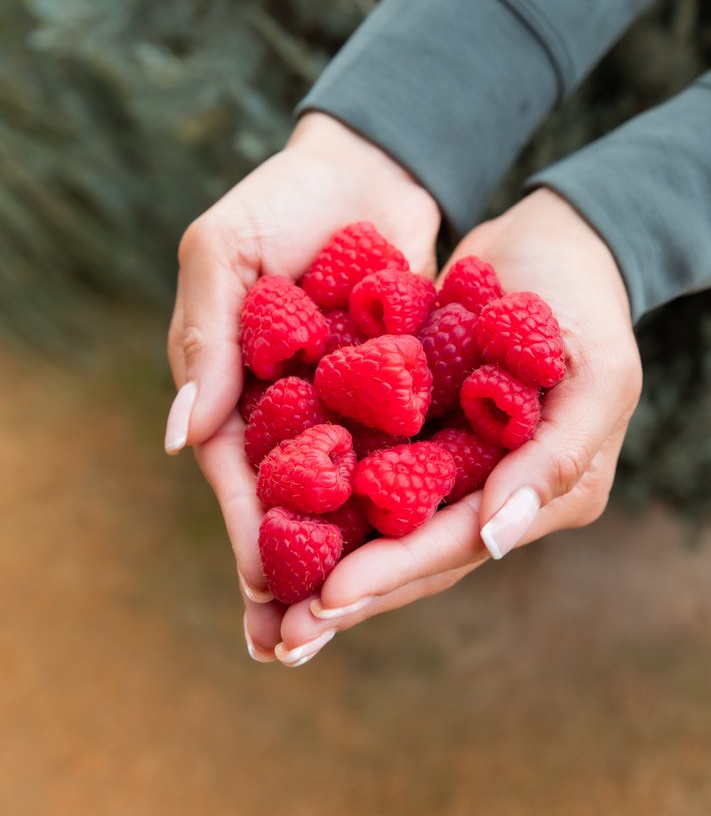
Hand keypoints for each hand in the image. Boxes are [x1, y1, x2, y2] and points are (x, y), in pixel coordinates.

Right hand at [165, 111, 440, 657]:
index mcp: (234, 385)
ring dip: (348, 560)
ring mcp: (345, 408)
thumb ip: (204, 336)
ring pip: (347, 499)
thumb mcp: (223, 248)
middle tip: (296, 648)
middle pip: (291, 505)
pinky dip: (407, 505)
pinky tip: (425, 552)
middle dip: (293, 574)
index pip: (238, 472)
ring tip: (352, 625)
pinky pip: (403, 458)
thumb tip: (179, 436)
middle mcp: (288, 408)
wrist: (370, 166)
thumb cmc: (282, 197)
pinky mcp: (401, 397)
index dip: (250, 531)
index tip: (263, 591)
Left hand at [274, 188, 641, 665]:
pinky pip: (371, 466)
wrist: (553, 240)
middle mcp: (498, 492)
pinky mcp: (423, 427)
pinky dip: (327, 493)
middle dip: (351, 593)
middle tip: (283, 637)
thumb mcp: (598, 377)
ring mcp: (458, 461)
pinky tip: (272, 518)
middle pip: (414, 552)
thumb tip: (495, 539)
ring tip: (267, 605)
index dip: (394, 574)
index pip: (459, 545)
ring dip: (330, 559)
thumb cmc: (587, 302)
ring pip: (385, 522)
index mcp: (548, 495)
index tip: (328, 600)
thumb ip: (557, 459)